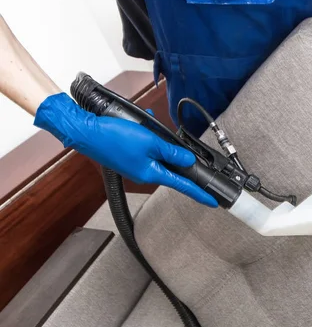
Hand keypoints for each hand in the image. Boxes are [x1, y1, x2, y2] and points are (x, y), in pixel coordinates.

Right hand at [34, 93, 217, 207]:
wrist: (85, 132)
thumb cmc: (115, 137)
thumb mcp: (151, 142)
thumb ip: (172, 153)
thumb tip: (189, 161)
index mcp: (151, 174)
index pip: (182, 186)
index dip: (199, 193)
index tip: (212, 201)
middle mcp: (144, 174)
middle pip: (170, 167)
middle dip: (173, 153)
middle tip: (172, 144)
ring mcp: (135, 166)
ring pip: (157, 154)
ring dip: (157, 140)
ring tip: (147, 128)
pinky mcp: (128, 157)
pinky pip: (145, 147)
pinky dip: (146, 136)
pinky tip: (139, 125)